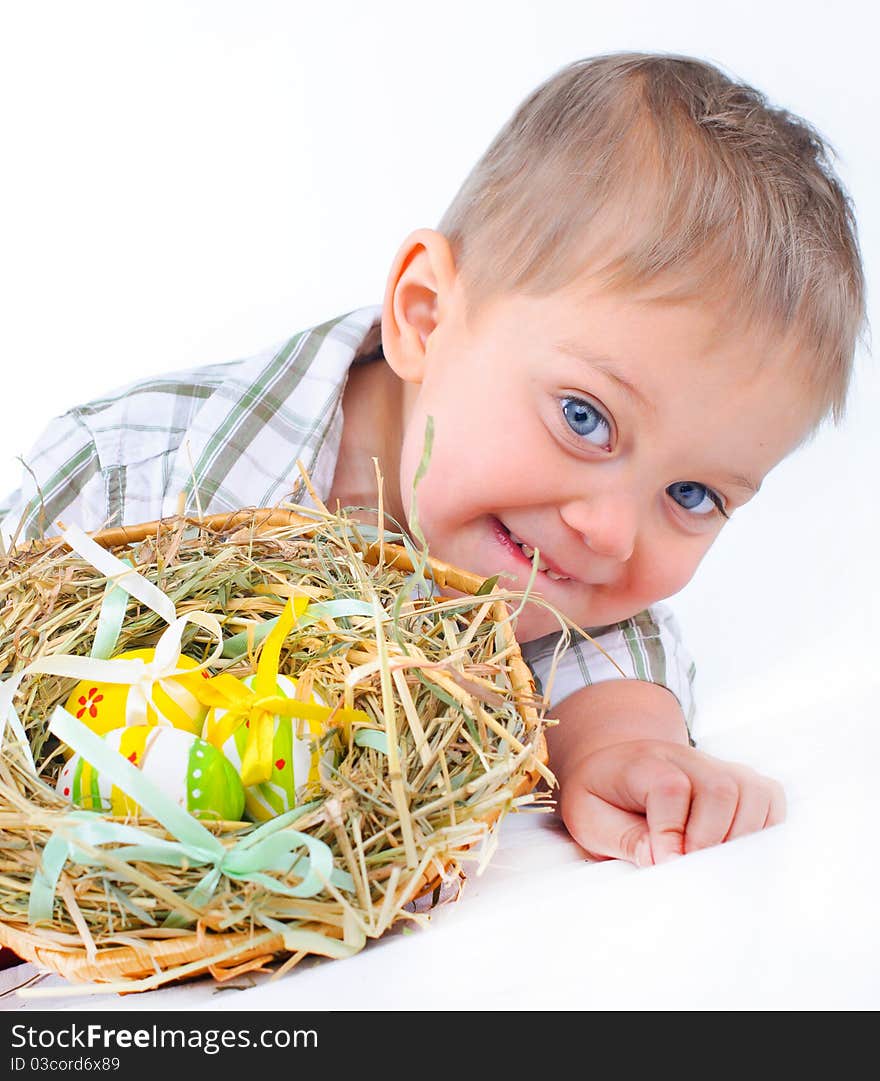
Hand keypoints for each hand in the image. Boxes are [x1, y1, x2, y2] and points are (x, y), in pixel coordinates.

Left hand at [557, 739, 785, 865]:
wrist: (618, 768)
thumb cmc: (602, 798)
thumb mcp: (588, 818)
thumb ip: (622, 838)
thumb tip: (661, 860)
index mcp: (642, 762)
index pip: (670, 788)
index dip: (670, 832)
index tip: (662, 864)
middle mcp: (686, 758)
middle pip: (719, 788)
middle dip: (708, 839)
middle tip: (689, 869)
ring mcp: (718, 766)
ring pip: (752, 793)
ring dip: (737, 839)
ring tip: (710, 864)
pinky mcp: (741, 781)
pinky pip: (769, 800)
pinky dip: (761, 831)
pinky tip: (734, 852)